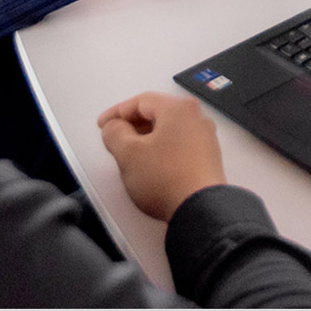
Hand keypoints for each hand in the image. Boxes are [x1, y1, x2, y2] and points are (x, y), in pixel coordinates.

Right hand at [98, 92, 226, 221]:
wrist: (200, 209)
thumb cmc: (164, 177)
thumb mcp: (129, 154)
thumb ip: (115, 134)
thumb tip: (114, 126)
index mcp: (179, 108)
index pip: (142, 100)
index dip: (117, 112)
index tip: (102, 125)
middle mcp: (197, 117)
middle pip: (157, 112)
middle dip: (132, 124)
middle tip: (114, 138)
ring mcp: (206, 137)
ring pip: (168, 129)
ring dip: (146, 137)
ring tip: (129, 153)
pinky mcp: (208, 156)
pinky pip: (179, 143)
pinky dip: (161, 147)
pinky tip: (151, 164)